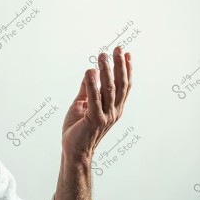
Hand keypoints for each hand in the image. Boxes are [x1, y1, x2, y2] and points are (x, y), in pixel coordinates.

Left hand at [61, 46, 131, 161]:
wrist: (74, 151)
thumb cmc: (78, 129)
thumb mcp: (82, 104)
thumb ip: (87, 89)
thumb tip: (92, 71)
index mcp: (114, 107)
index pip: (124, 85)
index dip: (126, 69)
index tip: (126, 53)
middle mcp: (114, 111)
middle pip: (120, 84)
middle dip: (119, 65)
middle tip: (117, 48)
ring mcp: (106, 116)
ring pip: (109, 89)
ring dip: (107, 71)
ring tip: (103, 55)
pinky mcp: (94, 120)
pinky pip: (94, 99)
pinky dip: (92, 85)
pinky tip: (90, 72)